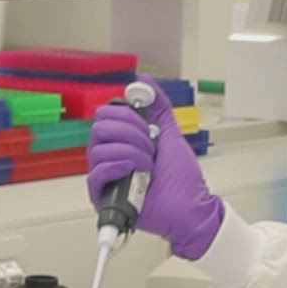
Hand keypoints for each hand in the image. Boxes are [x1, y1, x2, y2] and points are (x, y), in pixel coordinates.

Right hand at [86, 74, 223, 258]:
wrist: (190, 208)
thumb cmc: (182, 179)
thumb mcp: (170, 133)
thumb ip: (157, 106)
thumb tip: (143, 80)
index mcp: (122, 140)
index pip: (107, 114)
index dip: (127, 115)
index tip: (147, 126)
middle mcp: (111, 156)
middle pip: (100, 127)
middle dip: (130, 133)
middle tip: (150, 147)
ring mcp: (106, 176)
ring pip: (98, 148)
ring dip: (131, 153)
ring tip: (148, 166)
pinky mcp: (102, 196)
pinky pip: (96, 172)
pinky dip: (118, 167)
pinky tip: (136, 172)